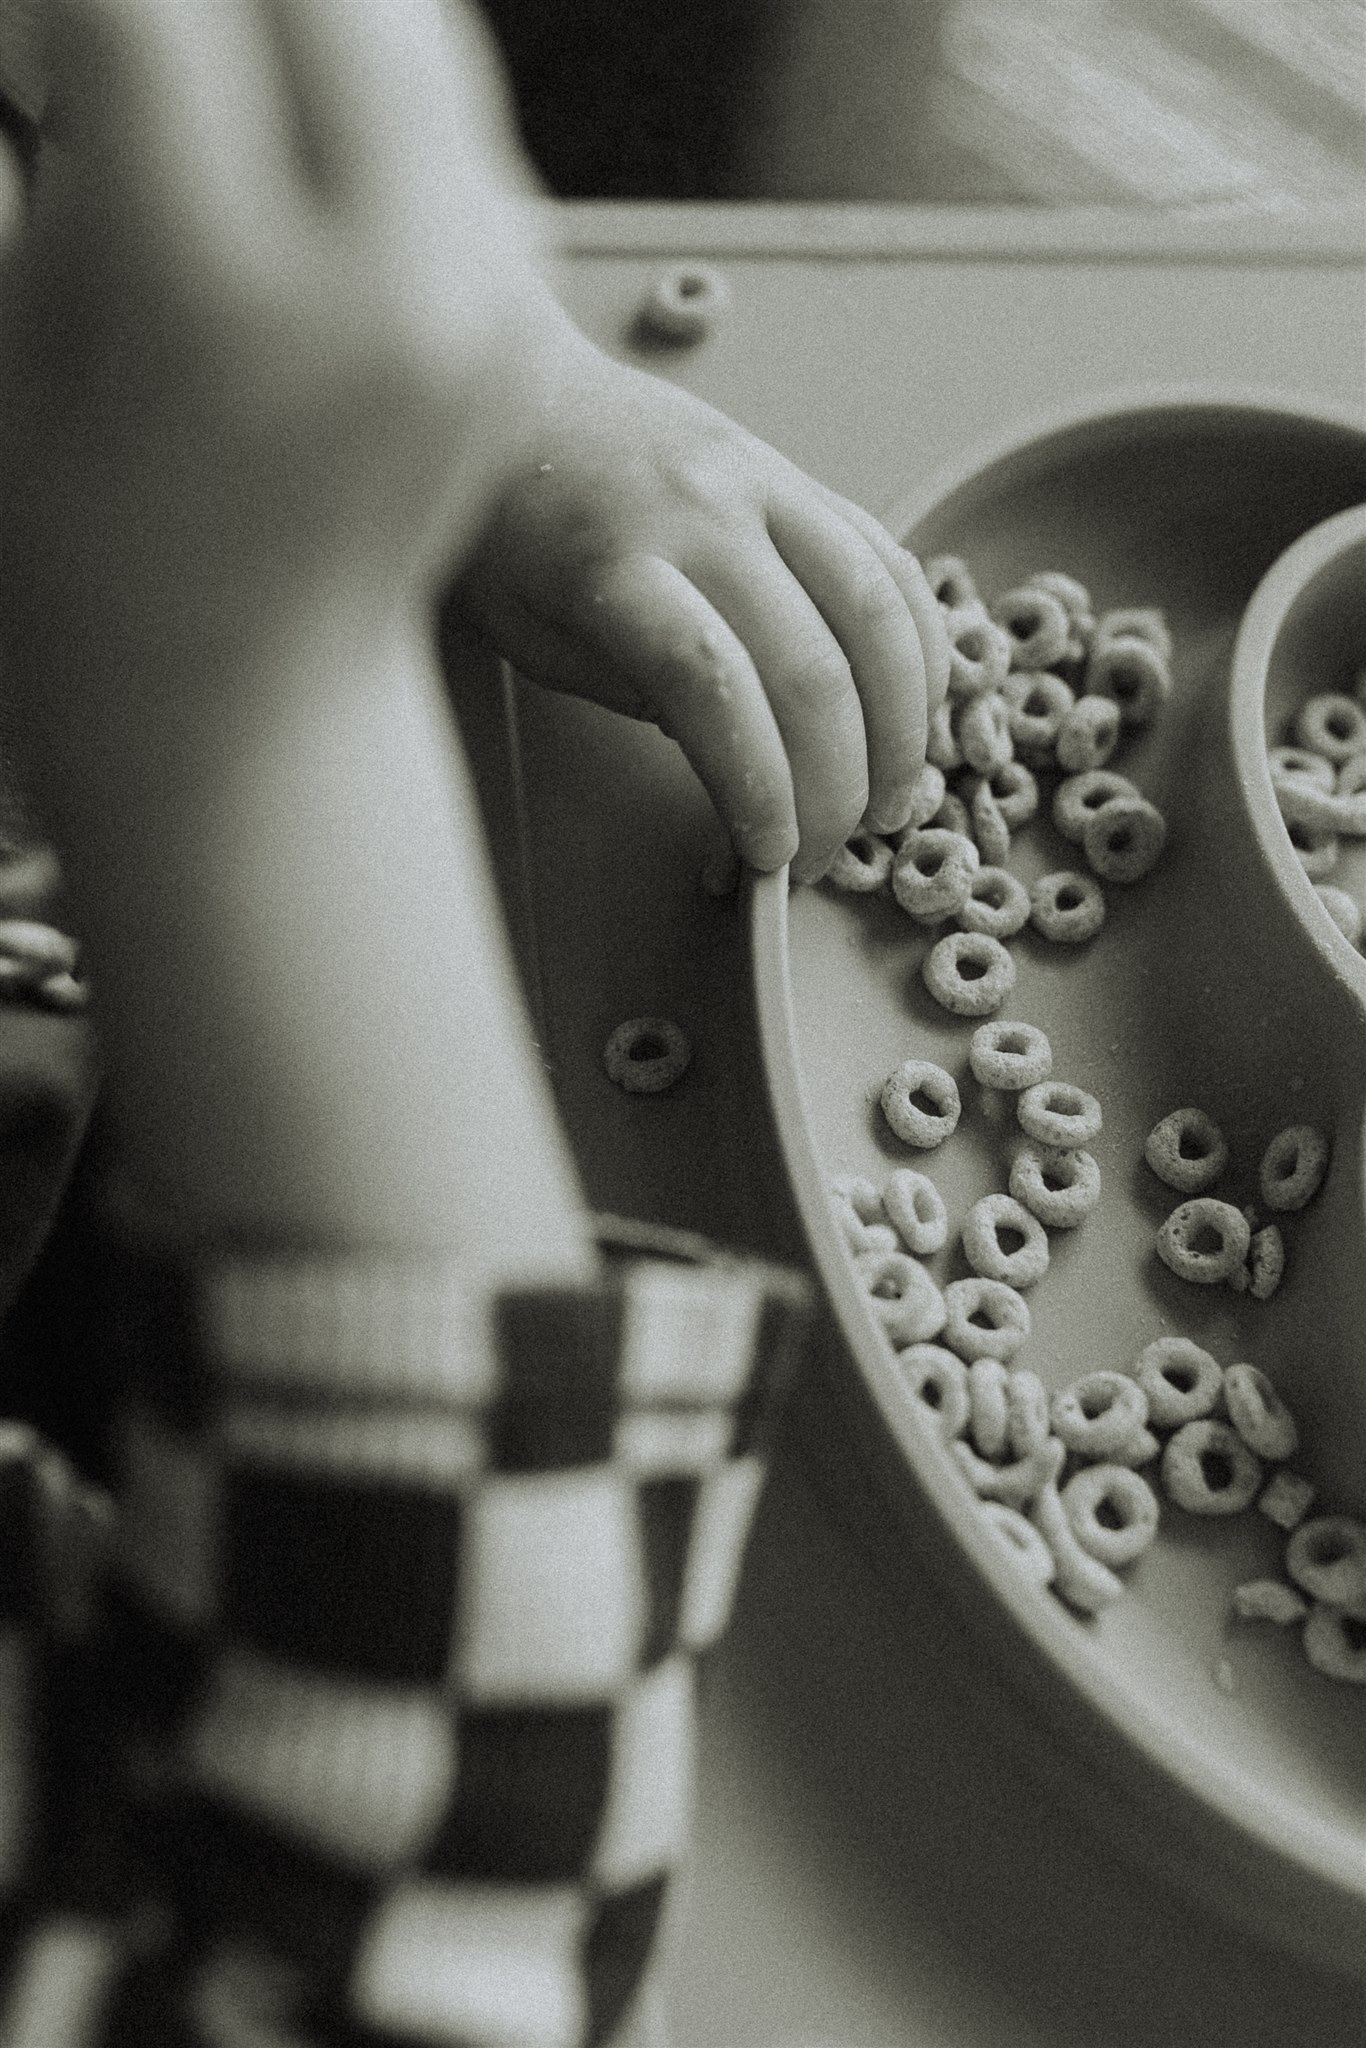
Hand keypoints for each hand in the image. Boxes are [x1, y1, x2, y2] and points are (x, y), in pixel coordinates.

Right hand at [0, 0, 541, 706]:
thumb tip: (37, 37)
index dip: (72, 9)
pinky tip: (278, 149)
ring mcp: (476, 311)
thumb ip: (20, 155)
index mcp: (224, 308)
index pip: (151, 18)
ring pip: (412, 30)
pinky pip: (457, 121)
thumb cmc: (93, 558)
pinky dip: (363, 87)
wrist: (244, 700)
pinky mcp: (515, 321)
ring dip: (292, 22)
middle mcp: (387, 296)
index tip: (50, 38)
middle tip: (138, 47)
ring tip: (203, 101)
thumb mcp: (10, 346)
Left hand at [454, 328, 949, 882]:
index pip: (712, 687)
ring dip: (901, 726)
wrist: (512, 395)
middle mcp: (702, 515)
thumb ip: (631, 687)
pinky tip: (916, 711)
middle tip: (822, 856)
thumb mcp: (534, 634)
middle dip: (835, 787)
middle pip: (810, 667)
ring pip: (875, 613)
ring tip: (890, 801)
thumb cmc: (507, 532)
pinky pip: (888, 561)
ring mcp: (761, 484)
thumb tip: (740, 757)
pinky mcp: (798, 474)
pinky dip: (920, 646)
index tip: (770, 857)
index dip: (760, 786)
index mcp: (617, 567)